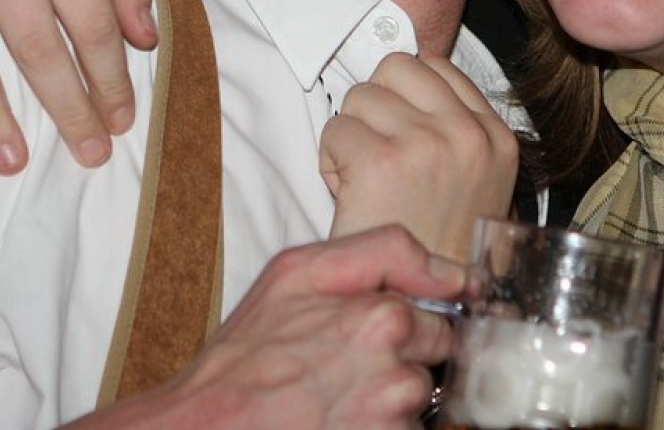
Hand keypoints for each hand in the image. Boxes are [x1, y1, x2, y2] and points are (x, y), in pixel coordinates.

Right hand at [66, 226, 462, 429]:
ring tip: (337, 396)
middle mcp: (397, 373)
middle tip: (347, 366)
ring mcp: (391, 422)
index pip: (441, 315)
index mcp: (384, 318)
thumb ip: (387, 251)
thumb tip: (455, 274)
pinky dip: (379, 428)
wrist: (208, 426)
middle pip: (436, 361)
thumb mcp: (297, 271)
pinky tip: (341, 420)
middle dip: (402, 360)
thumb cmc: (246, 354)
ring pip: (419, 403)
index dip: (407, 322)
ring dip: (390, 402)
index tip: (372, 334)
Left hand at [321, 53, 518, 259]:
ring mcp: (426, 144)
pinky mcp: (382, 160)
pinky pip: (335, 130)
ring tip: (367, 180)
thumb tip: (412, 79)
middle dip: (376, 106)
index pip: (436, 67)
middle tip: (379, 154)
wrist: (424, 308)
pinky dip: (331, 162)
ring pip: (360, 95)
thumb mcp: (475, 181)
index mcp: (495, 136)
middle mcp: (467, 134)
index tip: (399, 131)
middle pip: (396, 67)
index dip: (404, 94)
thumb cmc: (439, 249)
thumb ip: (455, 130)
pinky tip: (352, 195)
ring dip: (351, 135)